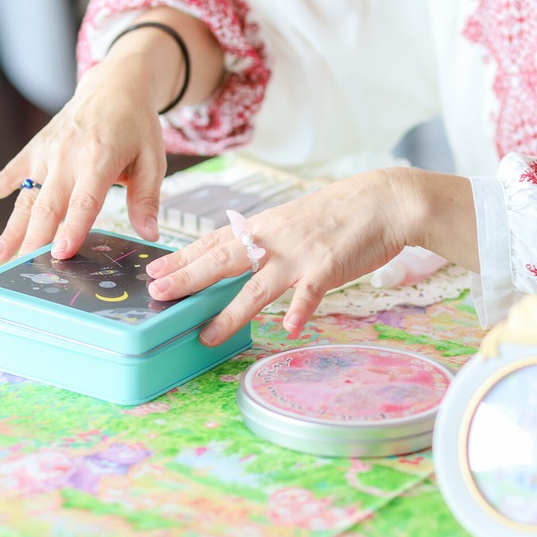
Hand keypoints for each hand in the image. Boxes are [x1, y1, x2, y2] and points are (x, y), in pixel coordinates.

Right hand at [0, 59, 167, 261]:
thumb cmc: (137, 126)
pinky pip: (9, 172)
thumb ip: (147, 199)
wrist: (114, 87)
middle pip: (48, 206)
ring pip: (25, 197)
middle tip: (23, 272)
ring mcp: (46, 153)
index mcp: (100, 160)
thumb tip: (149, 235)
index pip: (84, 201)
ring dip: (11, 229)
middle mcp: (67, 157)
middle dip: (35, 240)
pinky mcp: (34, 150)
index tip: (61, 254)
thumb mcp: (153, 160)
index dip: (73, 228)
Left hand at [146, 169, 412, 344]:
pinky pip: (309, 293)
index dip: (183, 257)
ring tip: (206, 335)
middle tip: (158, 294)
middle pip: (223, 260)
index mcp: (264, 226)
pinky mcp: (327, 268)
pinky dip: (299, 310)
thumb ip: (266, 239)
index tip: (154, 271)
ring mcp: (299, 255)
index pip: (214, 241)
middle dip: (188, 278)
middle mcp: (274, 239)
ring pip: (257, 287)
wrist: (382, 201)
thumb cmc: (340, 214)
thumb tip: (240, 255)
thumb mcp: (293, 220)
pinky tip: (288, 328)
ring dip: (230, 313)